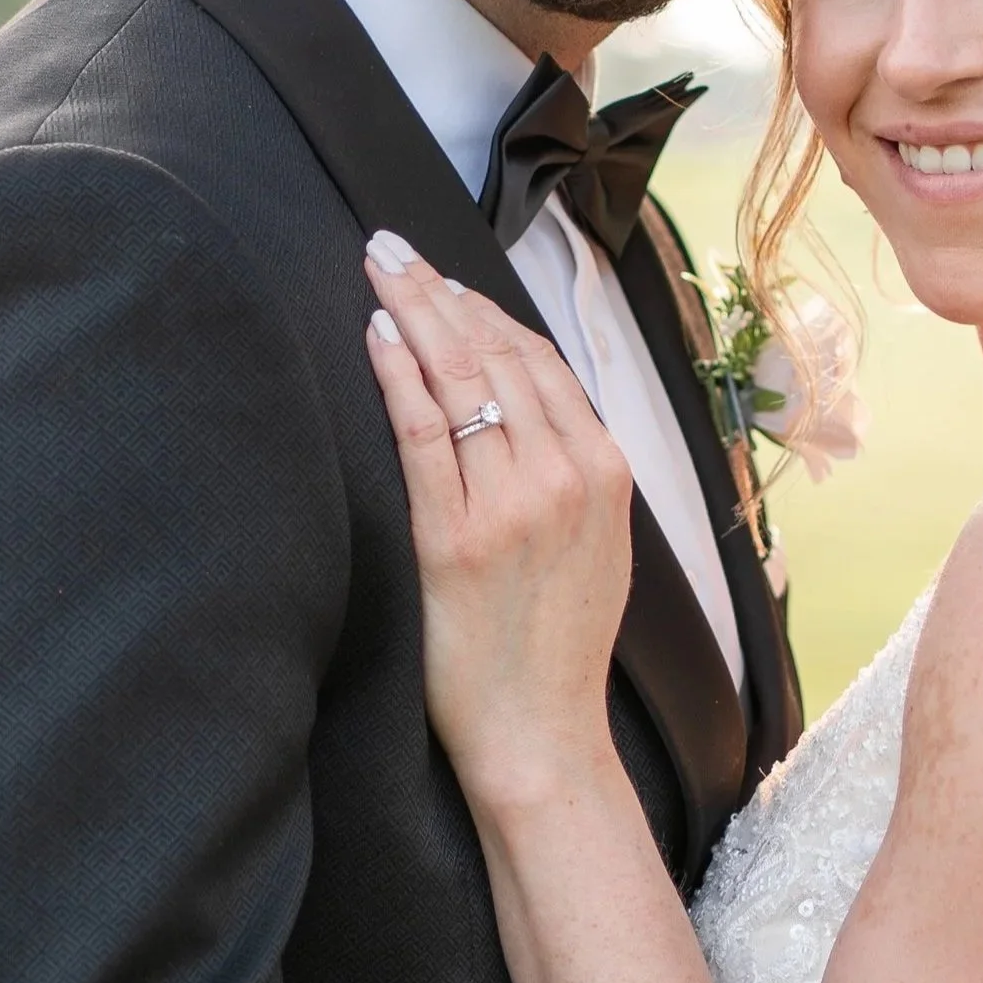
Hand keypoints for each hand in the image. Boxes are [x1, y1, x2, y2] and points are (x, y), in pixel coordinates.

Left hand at [362, 234, 632, 806]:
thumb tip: (526, 402)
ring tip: (378, 270)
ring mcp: (511, 505)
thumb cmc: (558, 644)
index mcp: (607, 472)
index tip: (446, 279)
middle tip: (393, 245)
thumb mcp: (599, 543)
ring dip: (413, 313)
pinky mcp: (453, 540)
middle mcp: (566, 476)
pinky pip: (422, 433)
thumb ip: (574, 469)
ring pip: (460, 381)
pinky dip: (397, 374)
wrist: (542, 736)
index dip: (487, 311)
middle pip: (497, 355)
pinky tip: (376, 335)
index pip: (542, 362)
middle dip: (440, 291)